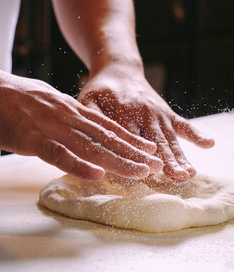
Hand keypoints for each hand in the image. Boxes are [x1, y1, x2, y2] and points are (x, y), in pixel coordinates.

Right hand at [0, 70, 162, 179]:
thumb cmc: (11, 97)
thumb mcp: (46, 103)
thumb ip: (64, 116)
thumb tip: (78, 129)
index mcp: (70, 110)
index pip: (107, 127)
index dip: (130, 140)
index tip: (150, 150)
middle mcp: (67, 117)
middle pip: (106, 138)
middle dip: (134, 153)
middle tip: (157, 165)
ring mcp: (50, 127)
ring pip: (89, 146)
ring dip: (117, 160)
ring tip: (141, 172)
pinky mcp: (30, 138)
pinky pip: (57, 154)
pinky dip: (77, 165)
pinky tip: (96, 175)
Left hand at [78, 62, 214, 181]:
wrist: (119, 70)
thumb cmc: (100, 89)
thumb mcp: (88, 100)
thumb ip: (90, 117)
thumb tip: (90, 137)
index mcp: (122, 111)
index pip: (129, 139)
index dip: (137, 157)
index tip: (145, 176)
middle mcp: (143, 113)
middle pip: (155, 141)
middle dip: (165, 160)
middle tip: (176, 177)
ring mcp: (157, 113)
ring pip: (169, 138)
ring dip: (180, 155)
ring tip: (188, 173)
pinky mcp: (166, 112)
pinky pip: (182, 123)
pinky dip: (195, 134)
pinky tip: (208, 144)